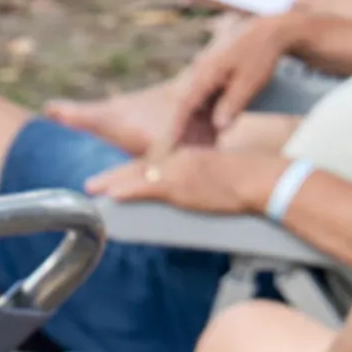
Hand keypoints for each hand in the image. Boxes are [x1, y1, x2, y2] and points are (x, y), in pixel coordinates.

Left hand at [85, 144, 266, 214]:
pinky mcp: (179, 185)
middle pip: (139, 167)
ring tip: (93, 189)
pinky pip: (147, 188)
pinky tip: (113, 195)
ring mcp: (177, 171)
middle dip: (115, 176)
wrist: (258, 178)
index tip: (118, 178)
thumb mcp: (221, 173)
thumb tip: (199, 188)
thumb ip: (205, 177)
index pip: (154, 162)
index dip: (133, 170)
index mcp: (188, 155)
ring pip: (137, 176)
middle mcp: (178, 159)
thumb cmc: (250, 178)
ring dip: (113, 183)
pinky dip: (128, 190)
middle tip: (93, 184)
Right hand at [159, 17, 294, 148]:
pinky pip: (209, 109)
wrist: (269, 33)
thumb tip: (218, 127)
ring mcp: (210, 83)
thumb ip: (233, 104)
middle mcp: (203, 79)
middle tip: (181, 159)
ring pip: (198, 112)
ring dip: (197, 132)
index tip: (171, 147)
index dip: (177, 128)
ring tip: (198, 155)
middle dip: (184, 135)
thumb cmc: (259, 55)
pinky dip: (210, 125)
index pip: (185, 107)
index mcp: (205, 76)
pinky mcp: (219, 86)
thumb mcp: (250, 80)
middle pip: (188, 112)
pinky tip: (214, 140)